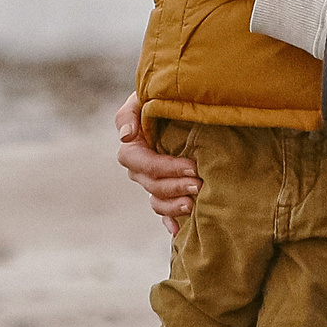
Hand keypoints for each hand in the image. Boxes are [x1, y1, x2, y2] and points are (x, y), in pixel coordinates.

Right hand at [115, 93, 200, 235]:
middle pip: (152, 184)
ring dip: (174, 206)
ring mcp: (153, 182)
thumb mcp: (144, 95)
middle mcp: (141, 168)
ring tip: (195, 205)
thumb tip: (126, 136)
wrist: (184, 103)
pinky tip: (179, 231)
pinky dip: (170, 222)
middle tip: (200, 185)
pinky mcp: (167, 192)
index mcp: (134, 147)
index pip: (141, 162)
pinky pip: (164, 213)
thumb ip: (130, 112)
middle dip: (176, 186)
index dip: (164, 167)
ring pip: (157, 201)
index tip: (192, 166)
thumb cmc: (163, 96)